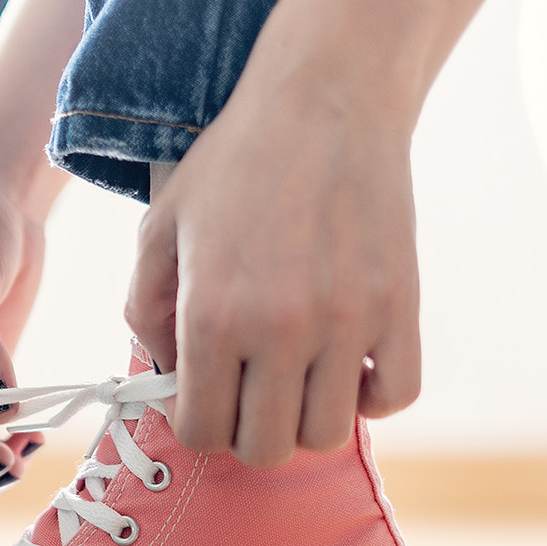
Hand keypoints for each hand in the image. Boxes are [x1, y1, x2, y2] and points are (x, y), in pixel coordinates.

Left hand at [126, 75, 421, 467]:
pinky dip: (370, 396)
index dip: (197, 422)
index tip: (204, 392)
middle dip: (247, 429)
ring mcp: (348, 322)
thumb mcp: (159, 231)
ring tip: (294, 374)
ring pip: (326, 435)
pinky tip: (346, 364)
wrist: (325, 97)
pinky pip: (396, 396)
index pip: (201, 432)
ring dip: (305, 416)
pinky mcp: (400, 306)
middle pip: (265, 449)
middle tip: (247, 387)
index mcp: (212, 316)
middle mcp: (280, 329)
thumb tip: (170, 378)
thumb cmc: (232, 164)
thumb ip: (146, 313)